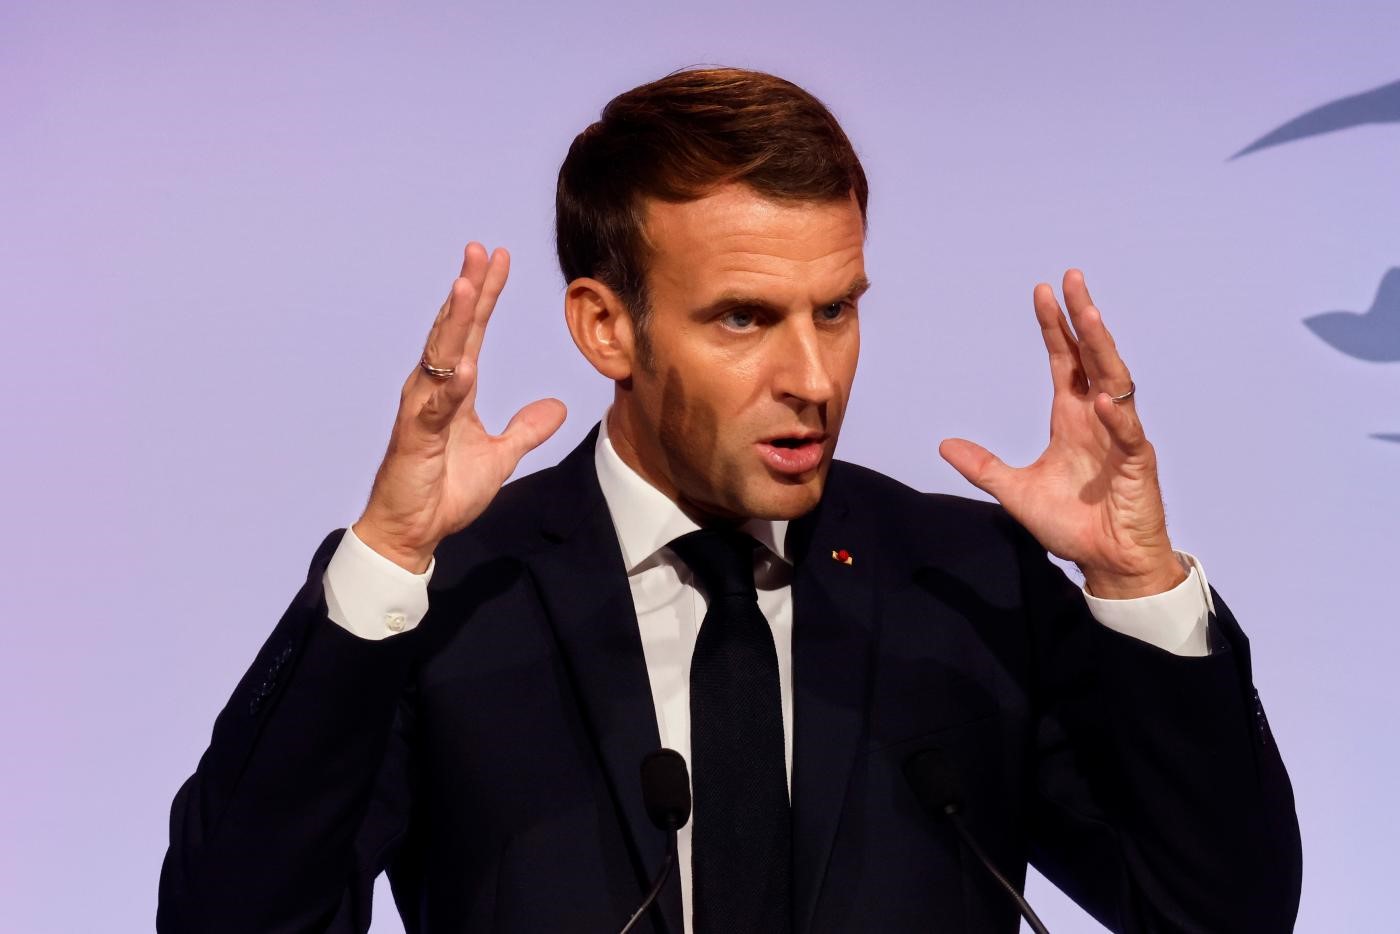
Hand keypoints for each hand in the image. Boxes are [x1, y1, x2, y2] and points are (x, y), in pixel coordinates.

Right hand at [353, 243, 566, 571]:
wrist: (413, 531)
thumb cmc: (445, 490)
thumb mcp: (500, 457)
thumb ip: (526, 430)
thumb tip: (557, 407)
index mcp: (454, 389)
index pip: (473, 332)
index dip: (486, 296)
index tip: (499, 259)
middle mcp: (433, 389)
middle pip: (453, 330)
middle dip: (468, 290)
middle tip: (481, 250)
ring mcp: (422, 410)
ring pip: (439, 356)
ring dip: (454, 321)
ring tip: (467, 285)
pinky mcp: (416, 437)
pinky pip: (436, 405)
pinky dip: (449, 383)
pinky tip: (463, 363)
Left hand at [939, 270, 1185, 598]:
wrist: (1106, 562)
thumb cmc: (1073, 525)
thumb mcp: (1015, 491)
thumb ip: (983, 466)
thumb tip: (945, 445)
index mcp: (1073, 417)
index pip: (1065, 361)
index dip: (1055, 328)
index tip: (1043, 292)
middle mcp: (1099, 419)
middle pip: (1093, 358)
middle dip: (1083, 319)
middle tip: (1073, 280)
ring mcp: (1121, 438)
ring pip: (1116, 383)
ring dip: (1103, 350)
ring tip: (1090, 317)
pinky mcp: (1138, 466)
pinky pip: (1129, 436)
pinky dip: (1117, 418)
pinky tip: (1104, 401)